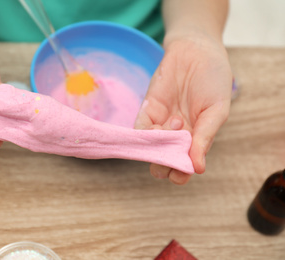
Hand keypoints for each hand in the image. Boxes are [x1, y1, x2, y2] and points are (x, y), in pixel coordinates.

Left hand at [135, 33, 231, 184]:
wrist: (196, 51)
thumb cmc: (213, 81)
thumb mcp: (217, 111)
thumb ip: (205, 138)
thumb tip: (198, 169)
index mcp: (195, 139)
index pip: (182, 166)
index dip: (179, 174)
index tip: (180, 175)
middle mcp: (175, 135)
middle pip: (162, 160)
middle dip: (163, 165)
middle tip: (171, 155)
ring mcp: (160, 123)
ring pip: (150, 147)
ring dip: (158, 146)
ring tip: (178, 125)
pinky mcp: (147, 109)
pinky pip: (140, 128)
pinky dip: (146, 133)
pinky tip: (162, 124)